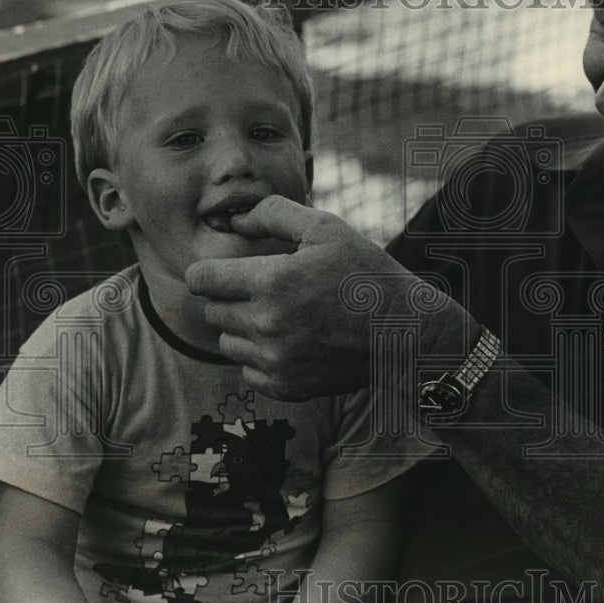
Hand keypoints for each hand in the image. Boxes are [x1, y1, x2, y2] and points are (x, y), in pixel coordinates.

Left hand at [186, 196, 466, 399]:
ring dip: (245, 329)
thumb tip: (232, 221)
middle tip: (269, 290)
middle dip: (231, 298)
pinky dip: (262, 358)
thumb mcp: (326, 228)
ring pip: (227, 343)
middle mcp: (266, 325)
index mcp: (271, 282)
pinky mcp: (286, 387)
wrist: (403, 331)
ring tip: (285, 316)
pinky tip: (294, 342)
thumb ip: (272, 215)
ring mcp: (275, 361)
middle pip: (212, 312)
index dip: (211, 271)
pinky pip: (248, 372)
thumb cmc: (365, 272)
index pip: (200, 279)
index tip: (229, 270)